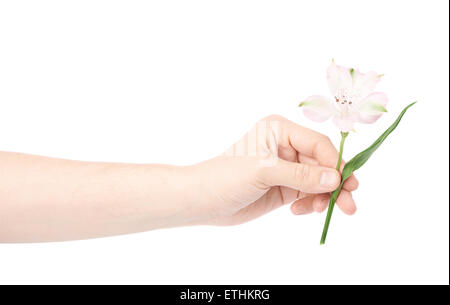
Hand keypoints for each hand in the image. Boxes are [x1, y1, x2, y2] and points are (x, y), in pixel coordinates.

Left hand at [192, 115, 358, 225]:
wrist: (202, 200)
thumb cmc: (226, 177)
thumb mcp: (264, 172)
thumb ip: (301, 175)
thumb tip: (336, 179)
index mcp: (280, 130)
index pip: (317, 144)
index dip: (334, 163)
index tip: (345, 184)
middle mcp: (286, 146)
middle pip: (322, 164)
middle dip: (335, 185)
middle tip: (349, 207)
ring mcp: (286, 168)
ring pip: (318, 181)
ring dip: (323, 197)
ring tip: (319, 211)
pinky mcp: (284, 187)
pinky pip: (308, 194)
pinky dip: (310, 203)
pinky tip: (299, 211)